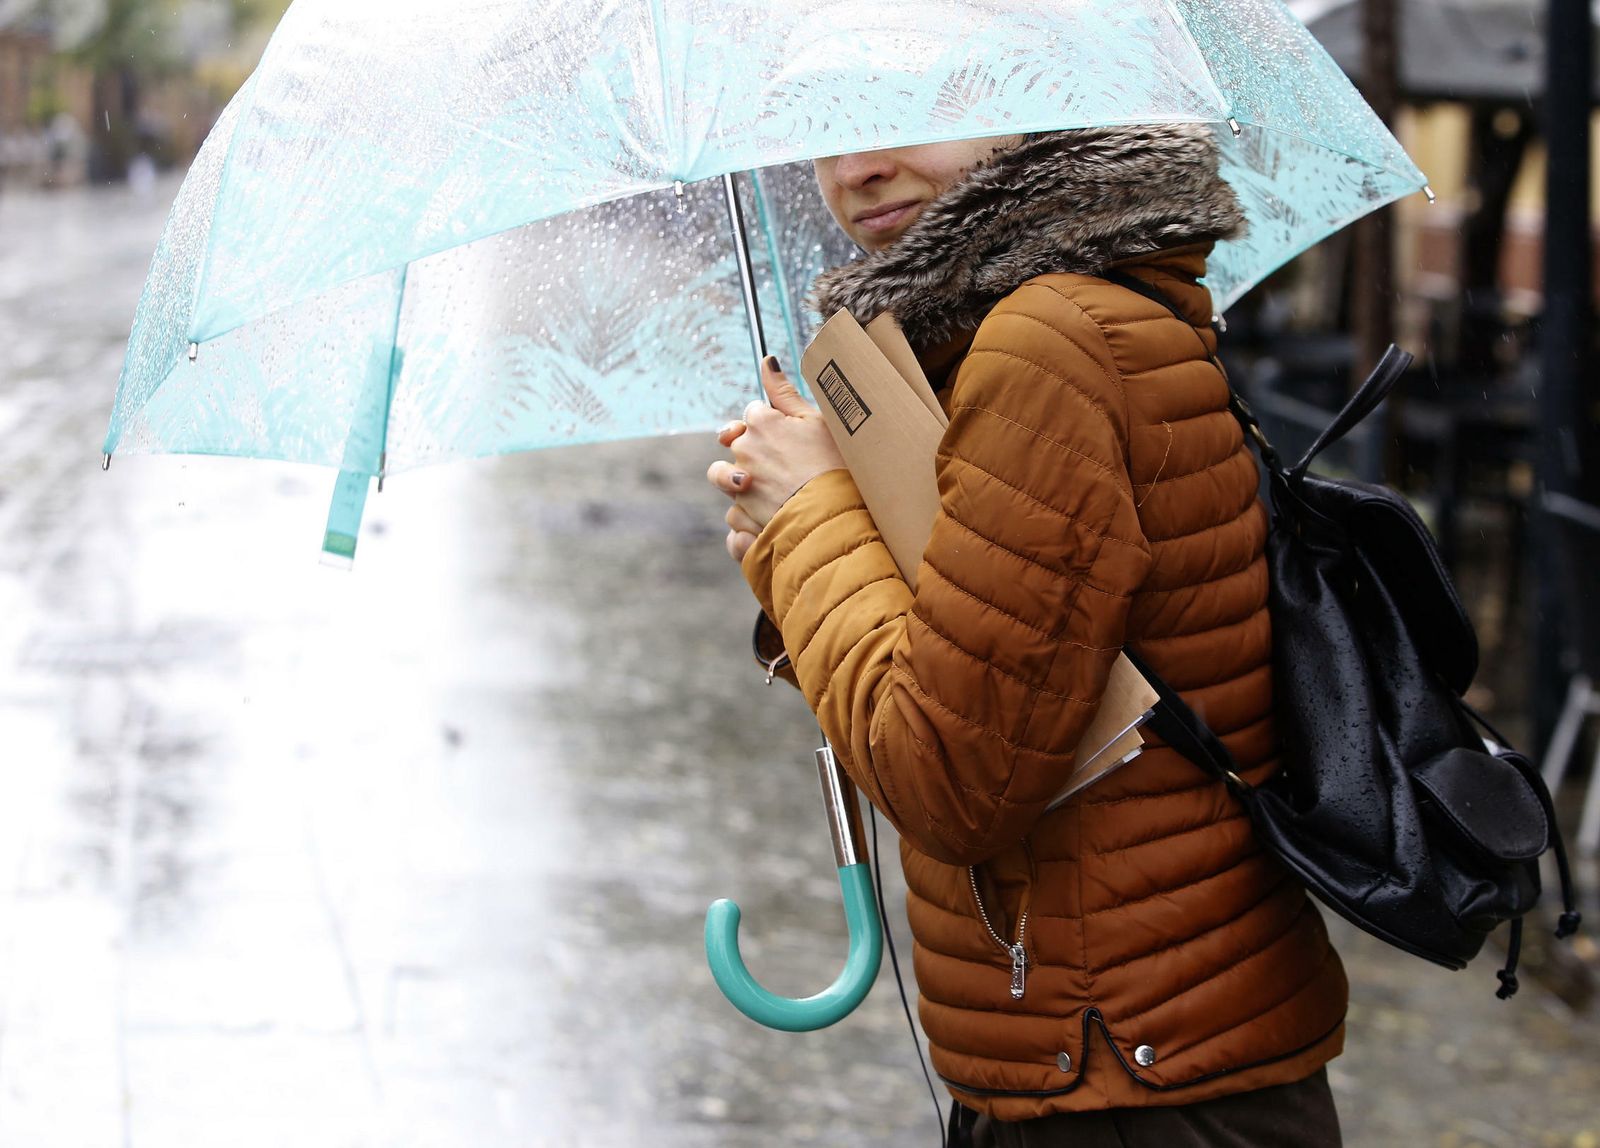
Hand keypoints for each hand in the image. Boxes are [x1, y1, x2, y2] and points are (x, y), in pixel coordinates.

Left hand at [707, 357, 846, 561]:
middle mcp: (743, 449)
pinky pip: (733, 510)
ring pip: (727, 477)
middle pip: (738, 443)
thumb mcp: (817, 421)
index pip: (754, 413)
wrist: (835, 518)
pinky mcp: (740, 513)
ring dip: (740, 480)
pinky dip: (746, 512)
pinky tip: (769, 514)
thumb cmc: (834, 465)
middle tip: (788, 465)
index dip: (772, 425)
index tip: (791, 438)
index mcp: (760, 421)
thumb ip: (785, 392)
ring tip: (769, 490)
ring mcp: (739, 482)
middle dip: (756, 451)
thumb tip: (766, 360)